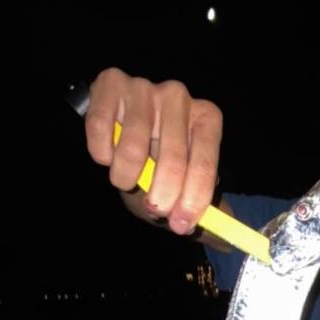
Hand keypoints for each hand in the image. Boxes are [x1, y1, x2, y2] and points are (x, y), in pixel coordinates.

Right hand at [84, 67, 222, 234]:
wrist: (122, 129)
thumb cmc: (157, 162)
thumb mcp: (182, 184)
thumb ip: (199, 207)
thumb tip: (218, 237)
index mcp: (207, 119)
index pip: (204, 163)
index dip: (193, 198)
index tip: (181, 225)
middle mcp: (179, 97)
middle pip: (173, 157)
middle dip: (163, 194)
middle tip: (154, 209)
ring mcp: (145, 87)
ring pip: (133, 145)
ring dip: (125, 175)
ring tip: (125, 179)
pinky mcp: (111, 83)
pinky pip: (101, 126)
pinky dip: (102, 152)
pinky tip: (107, 156)